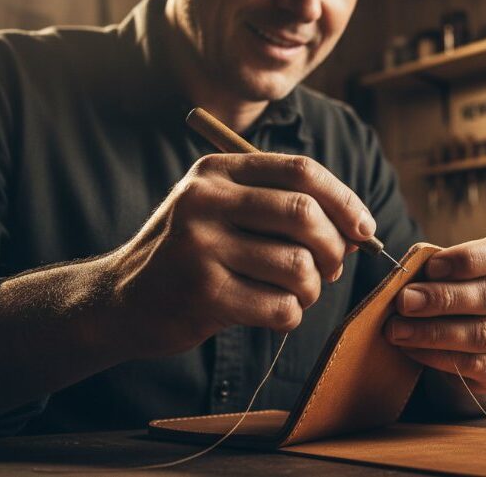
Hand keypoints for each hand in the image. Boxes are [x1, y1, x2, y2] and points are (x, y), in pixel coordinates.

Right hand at [106, 153, 374, 357]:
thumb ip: (284, 212)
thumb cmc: (192, 254)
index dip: (344, 199)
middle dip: (334, 247)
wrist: (122, 300)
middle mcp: (205, 200)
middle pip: (304, 215)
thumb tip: (358, 231)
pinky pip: (280, 307)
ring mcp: (200, 246)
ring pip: (298, 266)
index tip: (364, 228)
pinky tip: (274, 312)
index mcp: (217, 171)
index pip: (301, 171)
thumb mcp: (225, 213)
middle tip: (332, 267)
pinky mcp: (202, 294)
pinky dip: (291, 315)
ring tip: (297, 293)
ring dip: (312, 289)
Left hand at [385, 234, 485, 395]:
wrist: (481, 335)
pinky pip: (474, 364)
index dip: (466, 259)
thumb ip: (439, 271)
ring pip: (482, 334)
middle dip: (442, 298)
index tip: (430, 267)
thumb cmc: (464, 289)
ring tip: (399, 329)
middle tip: (405, 301)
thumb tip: (407, 284)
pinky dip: (437, 356)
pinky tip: (412, 348)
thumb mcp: (458, 270)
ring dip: (433, 332)